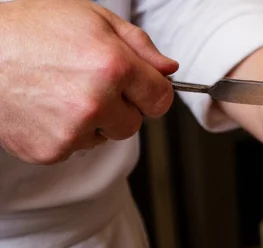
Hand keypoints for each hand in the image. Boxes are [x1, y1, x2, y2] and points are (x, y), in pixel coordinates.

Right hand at [0, 0, 177, 163]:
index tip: (137, 87)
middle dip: (119, 107)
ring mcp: (73, 131)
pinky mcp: (52, 150)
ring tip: (58, 92)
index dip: (150, 91)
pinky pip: (76, 149)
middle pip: (134, 123)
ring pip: (105, 137)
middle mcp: (96, 102)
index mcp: (113, 66)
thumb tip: (169, 69)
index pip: (161, 99)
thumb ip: (138, 44)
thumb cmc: (29, 30)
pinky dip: (65, 133)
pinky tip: (43, 107)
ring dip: (92, 121)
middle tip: (84, 82)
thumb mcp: (90, 18)